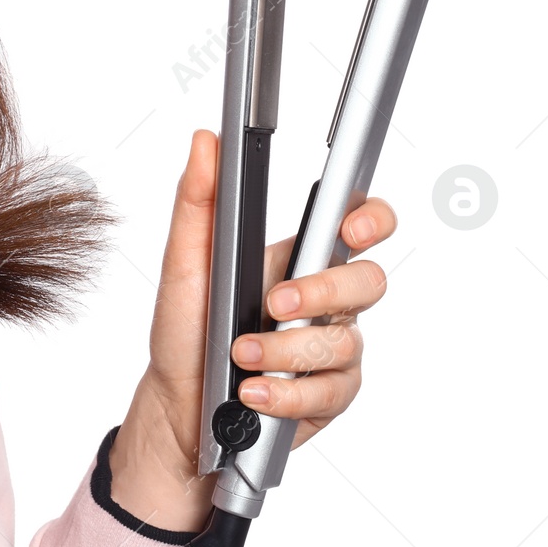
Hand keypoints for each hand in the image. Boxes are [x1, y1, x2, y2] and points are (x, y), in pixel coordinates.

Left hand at [108, 128, 395, 530]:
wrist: (177, 404)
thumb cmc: (186, 329)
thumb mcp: (184, 263)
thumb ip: (198, 201)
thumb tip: (206, 142)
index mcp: (296, 258)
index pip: (357, 223)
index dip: (370, 218)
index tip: (351, 225)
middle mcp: (325, 301)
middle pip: (368, 281)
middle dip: (322, 291)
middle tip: (274, 302)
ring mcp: (332, 348)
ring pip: (344, 342)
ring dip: (286, 350)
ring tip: (241, 356)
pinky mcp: (329, 394)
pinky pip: (330, 391)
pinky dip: (286, 392)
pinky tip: (254, 392)